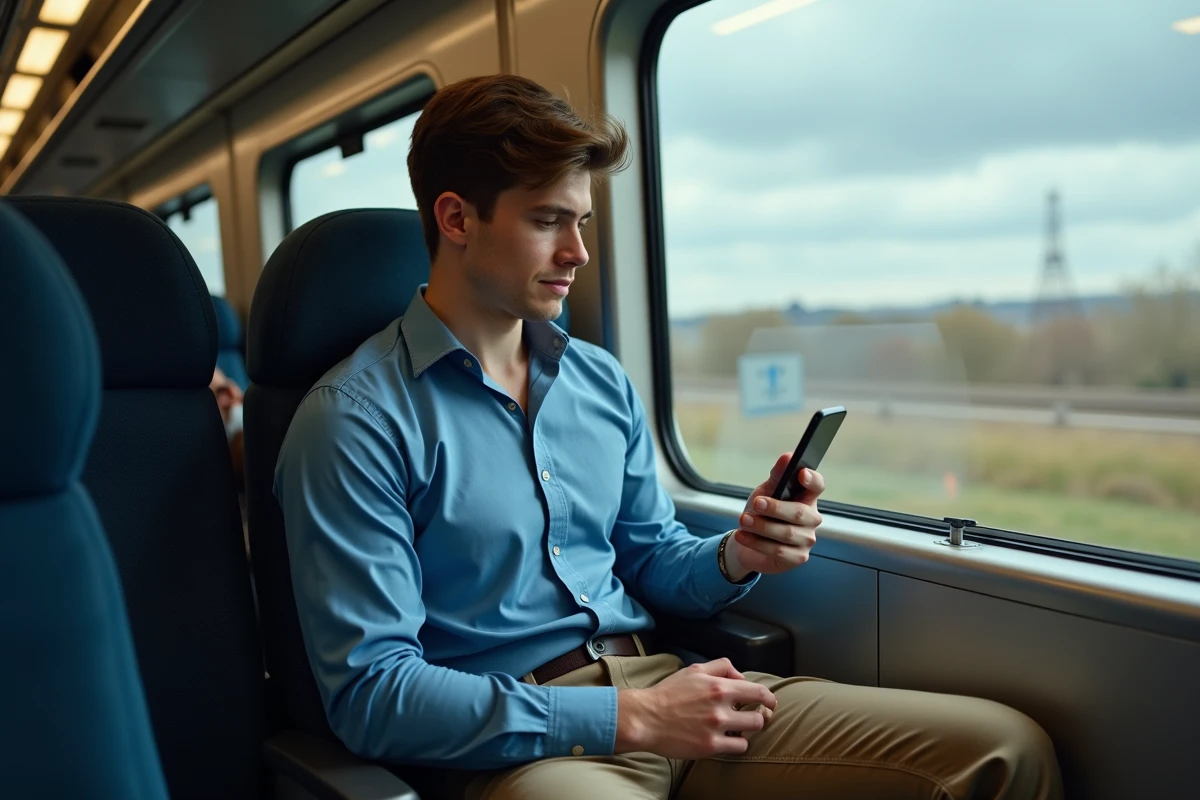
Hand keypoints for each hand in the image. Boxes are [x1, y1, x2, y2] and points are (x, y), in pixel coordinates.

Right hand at [614, 658, 775, 757]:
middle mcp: (721, 706)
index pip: (758, 691)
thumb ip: (721, 667)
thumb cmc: (667, 694)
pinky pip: (739, 747)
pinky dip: (737, 744)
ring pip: (752, 731)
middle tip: (755, 717)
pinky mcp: (710, 746)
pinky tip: (728, 739)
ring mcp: (717, 728)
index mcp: (718, 686)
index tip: (769, 702)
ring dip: (748, 730)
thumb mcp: (693, 670)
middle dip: (761, 716)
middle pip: (759, 715)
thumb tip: (741, 676)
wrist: (645, 718)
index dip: (769, 698)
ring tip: (739, 728)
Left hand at [726, 453, 824, 576]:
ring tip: (743, 520)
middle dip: (775, 507)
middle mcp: (812, 519)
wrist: (747, 542)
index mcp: (807, 498)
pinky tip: (742, 535)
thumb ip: (777, 476)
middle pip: (800, 512)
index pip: (817, 486)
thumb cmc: (761, 513)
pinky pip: (778, 551)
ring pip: (787, 533)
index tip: (801, 473)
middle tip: (756, 503)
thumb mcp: (765, 492)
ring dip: (761, 526)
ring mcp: (807, 539)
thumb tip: (788, 457)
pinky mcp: (798, 557)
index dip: (812, 479)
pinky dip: (757, 542)